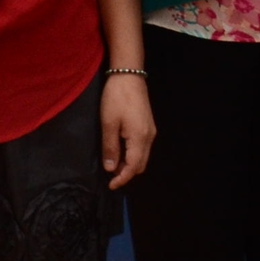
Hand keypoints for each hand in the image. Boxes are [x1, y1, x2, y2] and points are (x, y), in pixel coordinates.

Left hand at [100, 74, 155, 189]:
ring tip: (113, 165)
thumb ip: (110, 147)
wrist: (129, 75)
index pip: (133, 167)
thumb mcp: (109, 123)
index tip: (110, 185)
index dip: (122, 179)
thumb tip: (111, 168)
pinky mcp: (148, 125)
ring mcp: (150, 131)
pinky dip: (133, 155)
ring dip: (130, 164)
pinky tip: (121, 151)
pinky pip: (143, 148)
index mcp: (140, 138)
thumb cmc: (116, 98)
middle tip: (110, 176)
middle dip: (127, 173)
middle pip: (141, 165)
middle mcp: (149, 137)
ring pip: (143, 156)